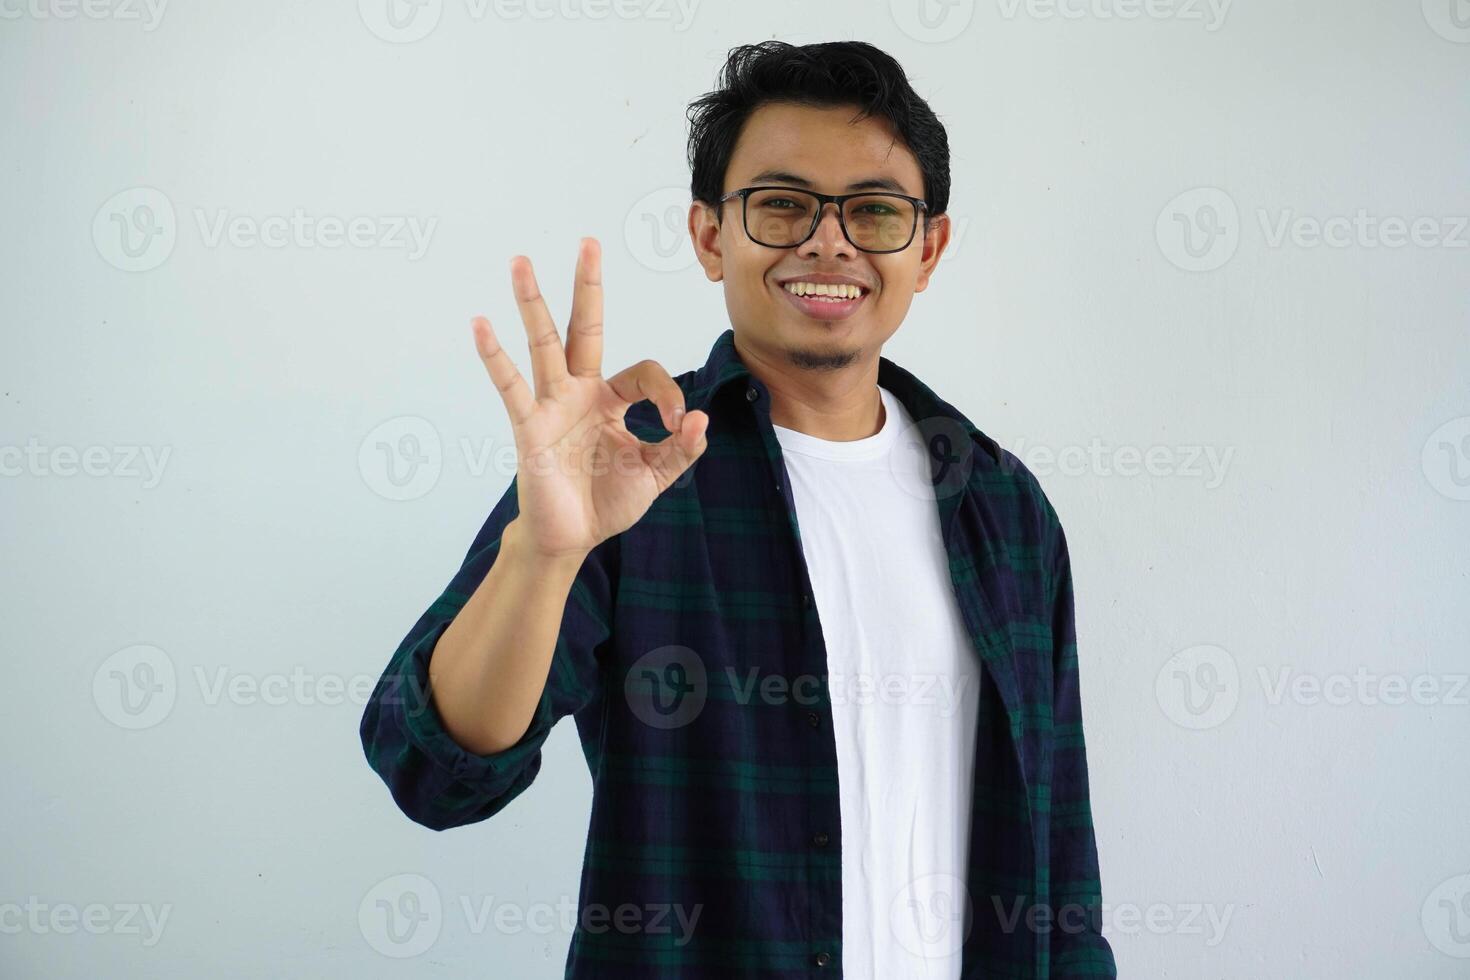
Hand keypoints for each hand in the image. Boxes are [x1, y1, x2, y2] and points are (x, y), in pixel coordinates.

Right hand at [471, 238, 708, 560]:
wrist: (570, 538)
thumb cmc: (607, 502)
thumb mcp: (656, 476)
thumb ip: (681, 448)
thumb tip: (699, 418)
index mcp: (612, 400)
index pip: (645, 373)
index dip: (668, 393)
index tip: (679, 423)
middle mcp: (580, 392)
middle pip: (586, 328)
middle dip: (588, 287)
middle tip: (589, 242)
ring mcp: (552, 404)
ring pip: (545, 344)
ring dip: (533, 303)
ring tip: (521, 261)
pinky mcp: (530, 425)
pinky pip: (511, 386)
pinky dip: (495, 357)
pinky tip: (481, 325)